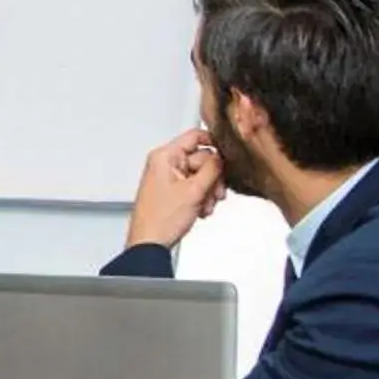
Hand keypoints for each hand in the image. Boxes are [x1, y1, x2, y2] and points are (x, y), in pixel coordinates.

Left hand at [126, 127, 225, 249]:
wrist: (150, 243)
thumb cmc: (161, 219)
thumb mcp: (195, 190)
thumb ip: (212, 168)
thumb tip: (222, 156)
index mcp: (164, 156)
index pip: (195, 136)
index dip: (214, 144)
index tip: (228, 156)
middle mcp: (164, 163)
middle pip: (202, 158)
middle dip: (213, 178)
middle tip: (216, 192)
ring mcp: (167, 177)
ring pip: (201, 174)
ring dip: (209, 190)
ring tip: (206, 205)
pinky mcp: (171, 190)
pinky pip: (194, 186)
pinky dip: (202, 197)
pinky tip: (201, 209)